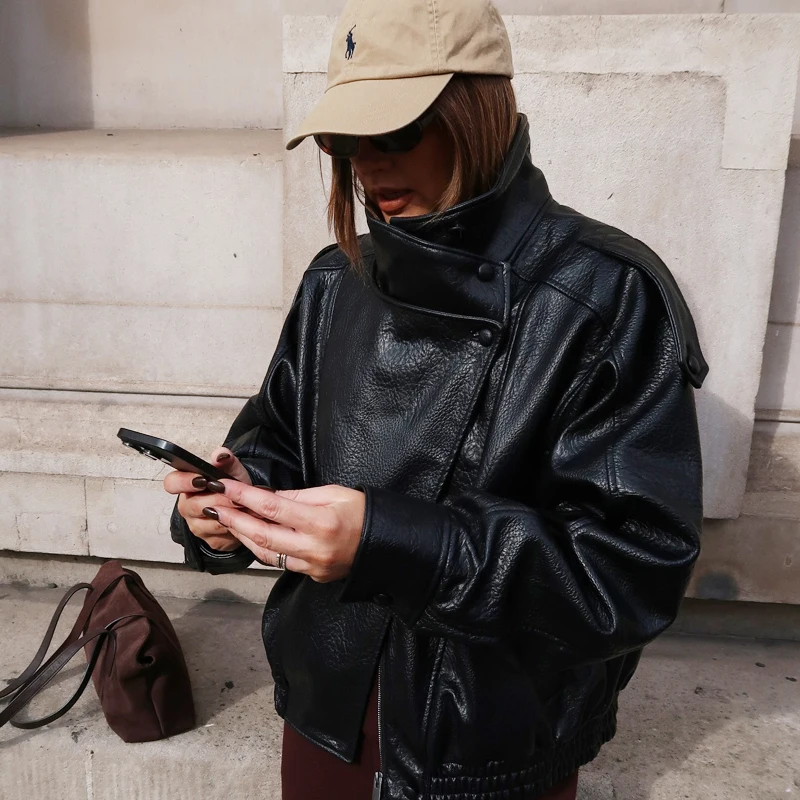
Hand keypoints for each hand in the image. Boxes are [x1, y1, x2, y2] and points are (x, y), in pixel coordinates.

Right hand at [163, 448, 252, 551]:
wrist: (246, 506)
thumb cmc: (233, 485)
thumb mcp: (233, 471)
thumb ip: (226, 461)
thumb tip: (220, 455)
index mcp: (186, 485)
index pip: (172, 483)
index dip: (184, 482)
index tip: (202, 480)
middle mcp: (187, 506)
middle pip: (194, 505)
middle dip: (217, 500)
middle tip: (234, 496)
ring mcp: (196, 525)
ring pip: (209, 522)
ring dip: (228, 514)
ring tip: (242, 507)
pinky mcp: (209, 540)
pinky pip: (220, 536)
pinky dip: (233, 527)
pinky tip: (241, 520)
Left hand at [203, 483, 364, 581]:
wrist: (385, 545)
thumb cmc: (363, 512)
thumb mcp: (334, 493)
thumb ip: (298, 495)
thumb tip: (267, 495)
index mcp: (320, 521)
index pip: (272, 507)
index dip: (245, 497)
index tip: (226, 487)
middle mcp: (313, 547)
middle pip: (262, 534)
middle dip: (235, 519)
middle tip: (215, 506)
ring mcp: (312, 565)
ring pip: (266, 553)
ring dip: (243, 536)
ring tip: (228, 521)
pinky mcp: (313, 576)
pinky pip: (280, 563)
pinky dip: (262, 549)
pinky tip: (252, 537)